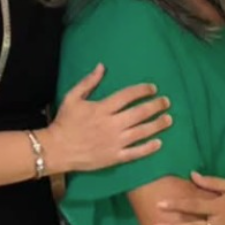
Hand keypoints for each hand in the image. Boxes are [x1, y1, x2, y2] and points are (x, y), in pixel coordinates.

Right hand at [46, 64, 171, 172]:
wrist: (56, 149)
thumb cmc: (64, 122)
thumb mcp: (72, 97)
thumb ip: (88, 82)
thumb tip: (102, 66)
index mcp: (102, 108)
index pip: (127, 96)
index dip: (142, 90)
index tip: (153, 88)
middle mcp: (111, 125)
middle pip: (139, 113)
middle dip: (155, 106)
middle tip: (166, 102)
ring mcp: (114, 142)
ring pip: (141, 132)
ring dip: (157, 125)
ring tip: (169, 119)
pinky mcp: (114, 157)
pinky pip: (135, 153)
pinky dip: (148, 148)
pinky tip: (159, 143)